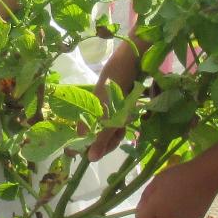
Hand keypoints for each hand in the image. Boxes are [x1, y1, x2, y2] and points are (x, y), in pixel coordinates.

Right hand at [88, 42, 140, 159]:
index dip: (90, 146)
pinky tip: (131, 114)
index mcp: (88, 112)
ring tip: (128, 119)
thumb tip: (90, 160)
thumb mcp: (110, 111)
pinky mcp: (120, 103)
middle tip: (120, 132)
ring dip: (120, 129)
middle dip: (110, 139)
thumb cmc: (118, 80)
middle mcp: (96, 111)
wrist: (134, 57)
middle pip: (99, 136)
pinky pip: (120, 119)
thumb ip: (102, 136)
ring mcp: (108, 107)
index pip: (83, 138)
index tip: (99, 152)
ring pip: (111, 129)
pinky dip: (125, 120)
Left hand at [135, 161, 217, 217]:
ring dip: (168, 217)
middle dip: (155, 215)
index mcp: (154, 207)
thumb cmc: (178, 175)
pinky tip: (187, 206)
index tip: (149, 205)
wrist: (204, 178)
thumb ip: (146, 196)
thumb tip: (141, 208)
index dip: (143, 213)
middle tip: (164, 201)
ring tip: (178, 202)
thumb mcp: (157, 180)